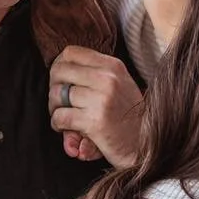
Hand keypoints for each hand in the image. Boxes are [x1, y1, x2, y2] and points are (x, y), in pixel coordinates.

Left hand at [49, 46, 142, 167]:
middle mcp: (108, 78)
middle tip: (58, 102)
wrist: (145, 145)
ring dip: (54, 108)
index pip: (71, 52)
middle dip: (53, 87)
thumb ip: (93, 73)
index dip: (59, 66)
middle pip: (59, 70)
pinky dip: (57, 124)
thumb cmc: (129, 117)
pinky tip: (66, 130)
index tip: (60, 81)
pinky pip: (60, 117)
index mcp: (113, 66)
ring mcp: (102, 99)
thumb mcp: (119, 85)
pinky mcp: (95, 121)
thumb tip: (56, 67)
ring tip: (64, 116)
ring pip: (57, 94)